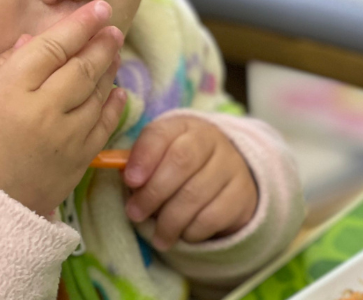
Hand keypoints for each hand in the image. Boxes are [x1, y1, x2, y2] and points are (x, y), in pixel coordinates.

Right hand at [0, 1, 125, 215]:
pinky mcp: (78, 160)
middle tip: (113, 28)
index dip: (80, 24)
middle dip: (102, 42)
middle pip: (83, 67)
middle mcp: (43, 110)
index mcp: (11, 90)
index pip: (54, 46)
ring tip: (115, 52)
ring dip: (110, 69)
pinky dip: (114, 104)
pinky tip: (117, 90)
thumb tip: (33, 40)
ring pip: (98, 93)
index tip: (99, 8)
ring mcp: (65, 137)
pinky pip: (104, 125)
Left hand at [123, 116, 257, 250]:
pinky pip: (212, 217)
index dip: (144, 156)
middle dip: (153, 193)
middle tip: (135, 213)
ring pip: (196, 194)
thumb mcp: (160, 157)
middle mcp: (211, 139)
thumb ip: (139, 163)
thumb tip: (120, 175)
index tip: (130, 181)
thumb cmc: (181, 168)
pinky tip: (183, 234)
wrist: (227, 178)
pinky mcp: (242, 194)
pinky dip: (192, 231)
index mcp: (183, 126)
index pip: (161, 133)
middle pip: (181, 162)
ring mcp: (231, 165)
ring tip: (157, 236)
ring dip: (169, 220)